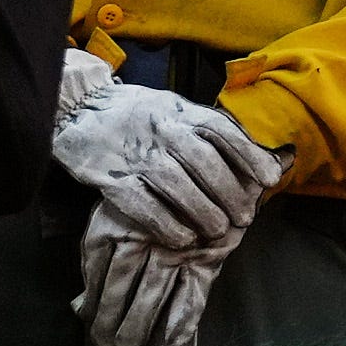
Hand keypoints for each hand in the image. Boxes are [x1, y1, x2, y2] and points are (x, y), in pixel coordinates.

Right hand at [54, 83, 284, 253]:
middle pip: (204, 162)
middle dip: (230, 193)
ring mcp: (135, 154)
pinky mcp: (110, 178)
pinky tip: (183, 239)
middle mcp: (160, 130)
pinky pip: (143, 205)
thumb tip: (260, 154)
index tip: (270, 179)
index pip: (221, 130)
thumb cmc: (136, 113)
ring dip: (203, 212)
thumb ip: (207, 130)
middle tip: (246, 217)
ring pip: (177, 186)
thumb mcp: (173, 108)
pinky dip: (166, 225)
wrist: (76, 107)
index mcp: (178, 111)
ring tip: (220, 231)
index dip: (249, 155)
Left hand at [79, 211, 221, 345]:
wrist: (206, 170)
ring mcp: (177, 246)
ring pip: (152, 293)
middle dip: (113, 322)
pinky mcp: (206, 256)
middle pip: (121, 286)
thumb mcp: (116, 217)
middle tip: (110, 345)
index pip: (97, 272)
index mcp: (114, 222)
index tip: (92, 325)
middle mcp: (142, 234)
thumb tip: (79, 309)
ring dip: (141, 326)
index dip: (95, 304)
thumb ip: (98, 261)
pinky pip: (192, 293)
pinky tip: (170, 342)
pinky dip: (182, 320)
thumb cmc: (152, 198)